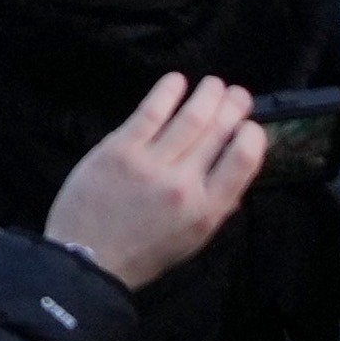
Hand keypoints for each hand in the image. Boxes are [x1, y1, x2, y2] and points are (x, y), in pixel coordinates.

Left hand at [46, 74, 270, 288]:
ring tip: (214, 84)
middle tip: (238, 94)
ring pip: (189, 118)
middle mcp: (182, 185)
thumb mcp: (190, 242)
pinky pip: (150, 112)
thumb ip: (214, 208)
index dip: (253, 137)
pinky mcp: (119, 149)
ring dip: (207, 95)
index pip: (242, 162)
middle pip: (217, 133)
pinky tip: (177, 81)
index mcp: (205, 211)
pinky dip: (167, 92)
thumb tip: (232, 176)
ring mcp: (150, 164)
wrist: (86, 259)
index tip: (251, 126)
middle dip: (232, 107)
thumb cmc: (141, 254)